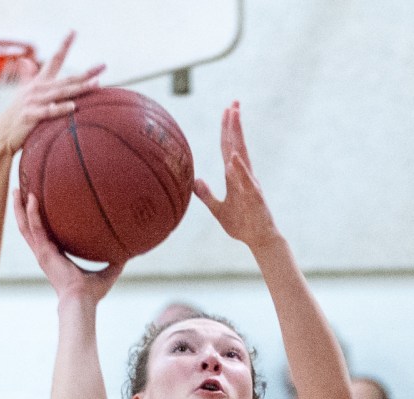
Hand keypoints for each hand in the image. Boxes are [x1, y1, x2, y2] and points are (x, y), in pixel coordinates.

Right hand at [0, 32, 104, 154]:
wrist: (1, 136)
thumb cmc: (16, 117)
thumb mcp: (22, 93)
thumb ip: (27, 77)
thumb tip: (26, 62)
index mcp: (38, 82)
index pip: (53, 60)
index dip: (64, 45)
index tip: (73, 31)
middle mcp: (37, 89)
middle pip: (66, 79)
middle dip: (85, 73)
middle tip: (103, 66)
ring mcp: (33, 102)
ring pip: (61, 93)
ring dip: (79, 89)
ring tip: (96, 85)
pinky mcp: (30, 116)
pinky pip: (48, 112)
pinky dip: (60, 109)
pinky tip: (73, 107)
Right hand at [14, 190, 123, 301]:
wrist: (82, 300)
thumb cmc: (91, 292)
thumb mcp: (108, 272)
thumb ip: (115, 260)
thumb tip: (131, 252)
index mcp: (55, 257)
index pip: (43, 235)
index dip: (38, 220)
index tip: (37, 206)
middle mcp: (44, 253)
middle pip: (27, 227)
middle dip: (21, 209)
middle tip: (18, 190)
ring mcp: (42, 253)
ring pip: (24, 226)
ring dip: (19, 207)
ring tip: (16, 189)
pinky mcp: (44, 252)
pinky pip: (35, 228)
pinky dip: (32, 213)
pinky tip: (32, 197)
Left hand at [194, 101, 279, 249]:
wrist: (258, 239)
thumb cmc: (241, 224)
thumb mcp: (217, 209)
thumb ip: (206, 195)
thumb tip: (195, 181)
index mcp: (234, 177)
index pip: (228, 149)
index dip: (226, 131)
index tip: (227, 111)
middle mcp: (243, 176)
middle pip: (236, 146)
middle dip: (234, 124)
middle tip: (233, 103)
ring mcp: (249, 184)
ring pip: (242, 156)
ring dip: (237, 136)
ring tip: (234, 117)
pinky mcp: (253, 197)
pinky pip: (245, 181)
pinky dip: (239, 169)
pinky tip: (233, 157)